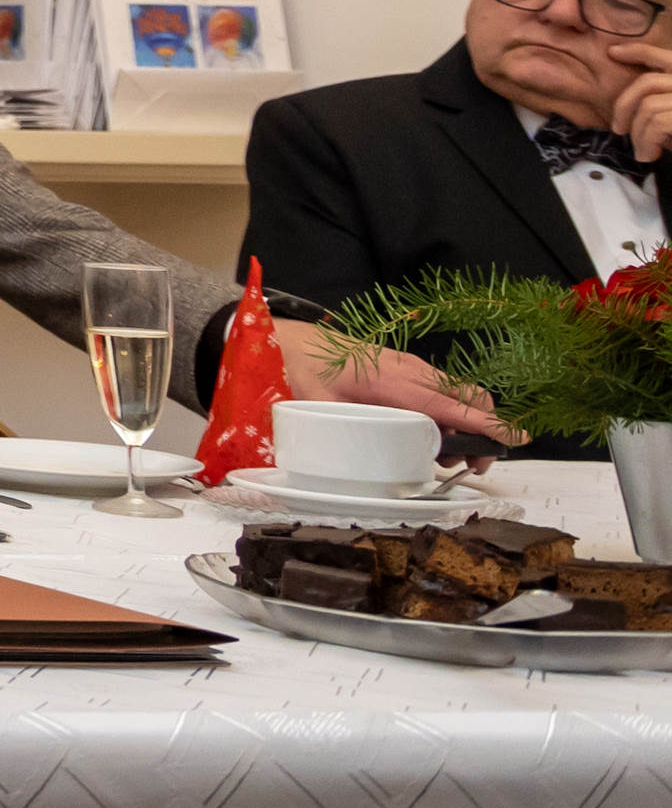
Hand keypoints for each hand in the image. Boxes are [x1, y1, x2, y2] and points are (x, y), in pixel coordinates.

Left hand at [269, 318, 522, 460]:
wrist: (291, 342)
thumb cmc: (304, 373)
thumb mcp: (322, 408)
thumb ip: (350, 429)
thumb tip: (367, 460)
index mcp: (395, 382)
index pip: (454, 406)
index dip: (488, 425)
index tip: (516, 439)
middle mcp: (412, 370)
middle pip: (470, 399)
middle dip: (484, 432)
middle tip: (467, 465)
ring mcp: (411, 366)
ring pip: (460, 394)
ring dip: (466, 425)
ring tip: (444, 454)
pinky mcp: (406, 367)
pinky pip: (443, 389)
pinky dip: (450, 412)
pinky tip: (429, 432)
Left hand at [609, 29, 671, 167]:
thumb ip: (664, 102)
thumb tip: (628, 104)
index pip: (665, 56)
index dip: (637, 51)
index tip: (613, 53)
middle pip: (648, 82)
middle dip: (624, 104)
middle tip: (618, 129)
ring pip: (648, 106)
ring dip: (638, 133)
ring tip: (642, 152)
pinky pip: (656, 123)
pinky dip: (646, 141)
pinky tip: (649, 154)